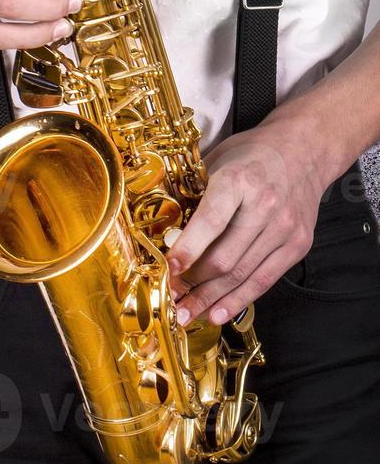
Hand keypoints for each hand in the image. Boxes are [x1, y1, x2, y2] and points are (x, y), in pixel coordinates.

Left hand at [165, 116, 327, 325]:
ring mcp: (285, 228)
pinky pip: (265, 279)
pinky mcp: (298, 244)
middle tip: (171, 297)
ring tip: (188, 313)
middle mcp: (265, 207)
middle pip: (225, 257)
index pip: (210, 222)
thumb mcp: (214, 161)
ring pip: (242, 274)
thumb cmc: (250, 155)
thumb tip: (160, 228)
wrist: (303, 151)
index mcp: (238, 181)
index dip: (186, 250)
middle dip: (193, 283)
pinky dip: (240, 299)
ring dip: (212, 298)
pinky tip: (219, 312)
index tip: (167, 269)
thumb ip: (190, 192)